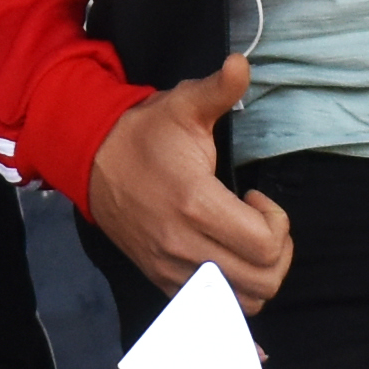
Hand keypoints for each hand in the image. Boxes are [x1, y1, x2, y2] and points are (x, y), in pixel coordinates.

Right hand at [91, 54, 295, 308]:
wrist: (90, 159)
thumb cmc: (144, 133)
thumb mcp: (183, 105)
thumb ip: (219, 89)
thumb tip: (241, 63)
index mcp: (196, 204)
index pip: (266, 244)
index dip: (278, 222)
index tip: (258, 198)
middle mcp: (184, 245)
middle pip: (263, 280)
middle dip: (277, 251)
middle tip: (260, 223)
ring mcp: (172, 268)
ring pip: (243, 301)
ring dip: (258, 274)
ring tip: (246, 242)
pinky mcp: (162, 279)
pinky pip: (214, 305)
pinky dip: (232, 289)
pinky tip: (225, 257)